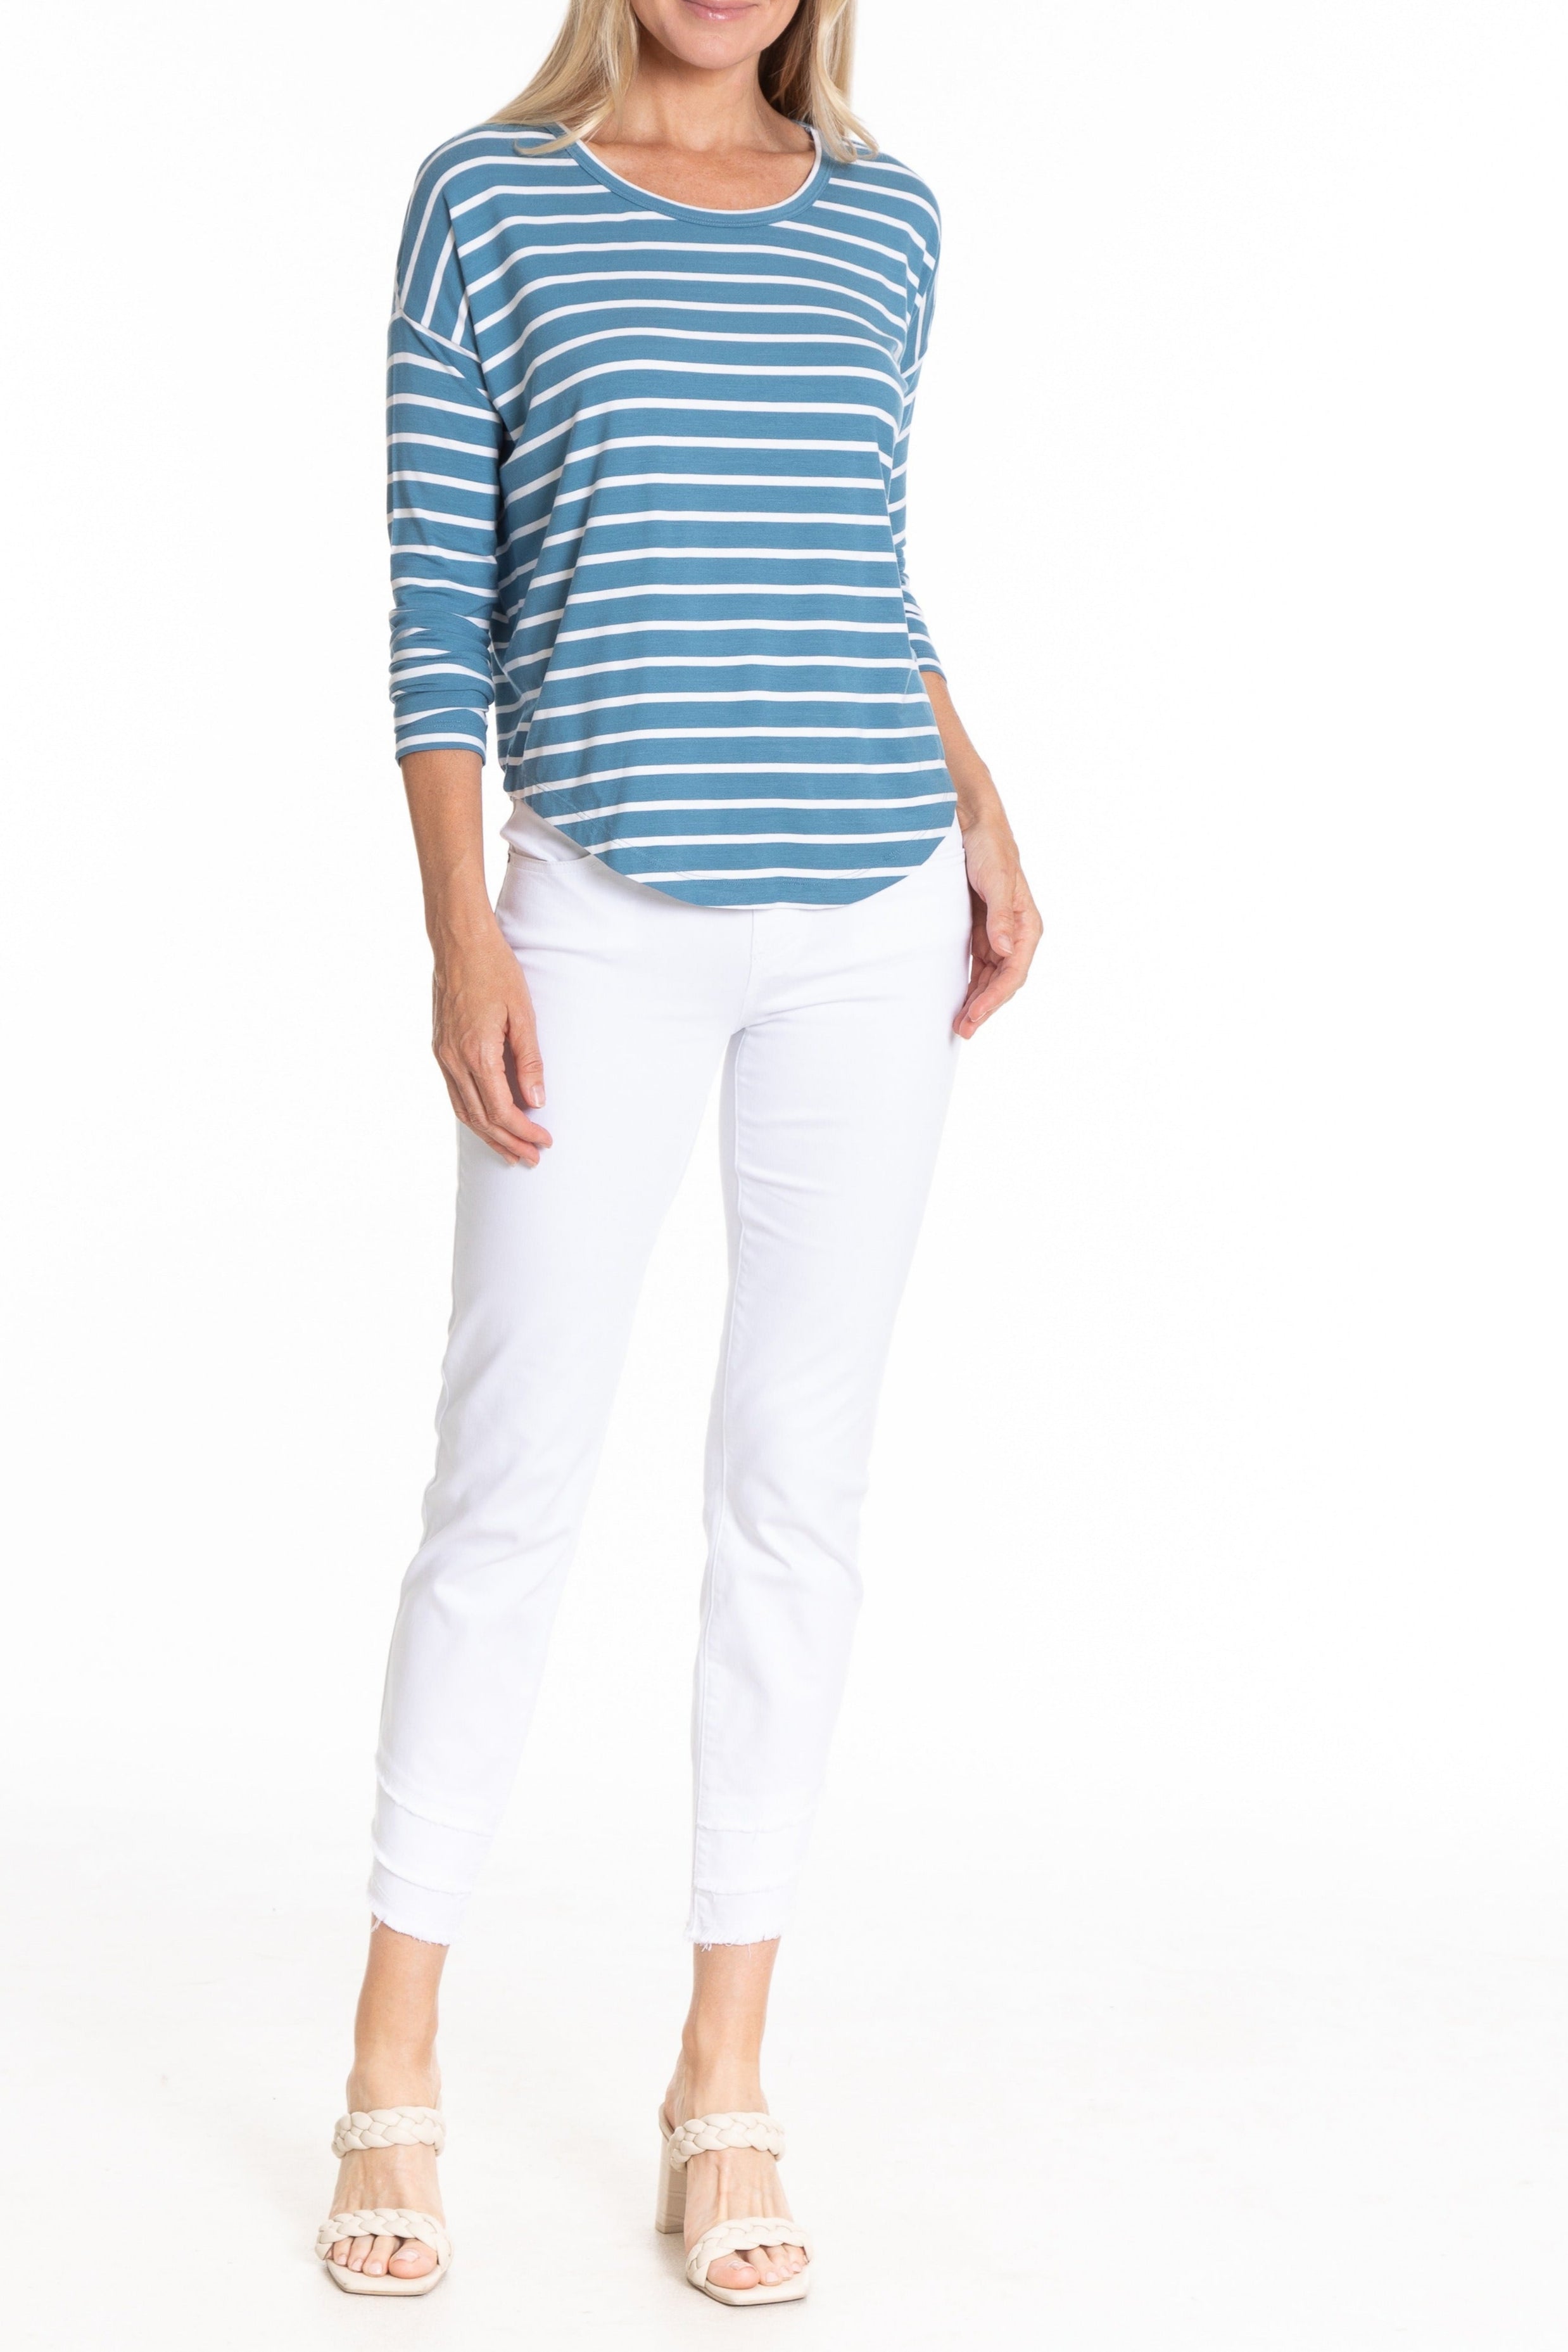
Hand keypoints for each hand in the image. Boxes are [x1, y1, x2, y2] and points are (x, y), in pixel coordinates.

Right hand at [431, 919, 552, 1166]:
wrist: (458, 942)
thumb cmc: (495, 971)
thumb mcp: (523, 1013)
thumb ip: (530, 1060)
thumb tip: (538, 1100)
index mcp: (478, 1054)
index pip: (502, 1111)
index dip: (525, 1132)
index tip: (545, 1141)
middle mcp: (454, 1061)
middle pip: (482, 1119)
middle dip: (508, 1143)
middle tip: (532, 1159)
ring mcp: (443, 1056)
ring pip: (464, 1111)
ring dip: (489, 1135)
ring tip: (511, 1152)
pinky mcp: (439, 1049)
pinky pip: (455, 1094)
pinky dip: (473, 1115)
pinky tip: (487, 1122)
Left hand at [954, 818, 1041, 1038]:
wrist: (972, 824)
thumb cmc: (989, 847)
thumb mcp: (996, 880)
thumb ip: (1001, 916)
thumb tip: (1006, 950)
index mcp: (1026, 924)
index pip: (1014, 972)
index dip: (995, 998)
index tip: (974, 1016)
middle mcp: (1015, 933)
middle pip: (1002, 981)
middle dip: (984, 1007)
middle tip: (962, 1030)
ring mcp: (997, 933)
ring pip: (989, 977)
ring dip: (976, 1000)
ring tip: (959, 1024)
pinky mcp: (980, 929)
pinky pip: (977, 965)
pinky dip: (969, 983)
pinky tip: (958, 998)